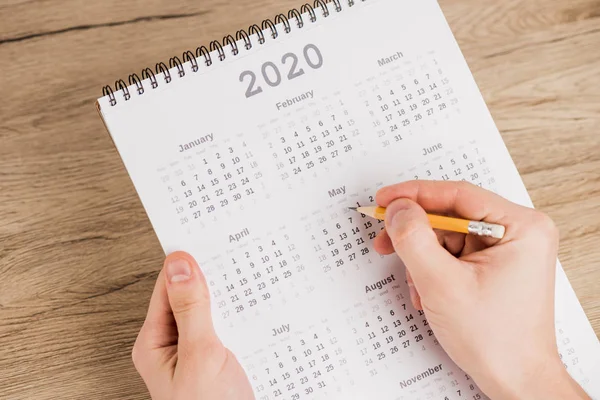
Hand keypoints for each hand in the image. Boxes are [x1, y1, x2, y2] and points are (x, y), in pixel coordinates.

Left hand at [132, 251, 253, 399]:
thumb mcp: (201, 356)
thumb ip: (191, 309)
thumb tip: (180, 264)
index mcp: (155, 341)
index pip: (167, 285)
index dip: (187, 261)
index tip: (208, 238)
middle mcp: (173, 344)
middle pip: (191, 295)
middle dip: (214, 278)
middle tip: (237, 254)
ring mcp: (197, 352)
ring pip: (213, 310)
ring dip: (231, 298)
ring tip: (252, 277)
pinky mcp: (219, 359)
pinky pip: (228, 327)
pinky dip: (241, 316)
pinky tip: (257, 308)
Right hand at [373, 181, 588, 399]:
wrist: (515, 381)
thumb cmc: (496, 340)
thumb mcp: (442, 284)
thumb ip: (414, 239)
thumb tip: (397, 208)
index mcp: (522, 227)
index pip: (458, 194)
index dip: (415, 194)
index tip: (385, 199)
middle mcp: (519, 233)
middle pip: (451, 215)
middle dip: (416, 234)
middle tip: (386, 239)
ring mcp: (507, 250)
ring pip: (447, 237)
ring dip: (423, 258)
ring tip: (418, 285)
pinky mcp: (494, 266)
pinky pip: (453, 254)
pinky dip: (433, 269)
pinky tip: (428, 291)